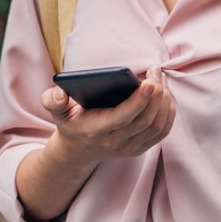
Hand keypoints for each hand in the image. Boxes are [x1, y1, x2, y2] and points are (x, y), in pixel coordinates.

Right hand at [40, 78, 173, 166]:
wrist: (78, 150)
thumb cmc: (70, 122)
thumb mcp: (56, 111)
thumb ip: (52, 100)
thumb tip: (60, 93)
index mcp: (96, 131)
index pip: (123, 118)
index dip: (139, 101)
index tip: (149, 82)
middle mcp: (114, 143)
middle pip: (144, 121)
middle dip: (156, 94)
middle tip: (156, 71)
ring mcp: (129, 148)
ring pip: (156, 126)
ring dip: (164, 101)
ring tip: (161, 79)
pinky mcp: (140, 148)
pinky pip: (161, 132)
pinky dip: (168, 112)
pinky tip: (165, 94)